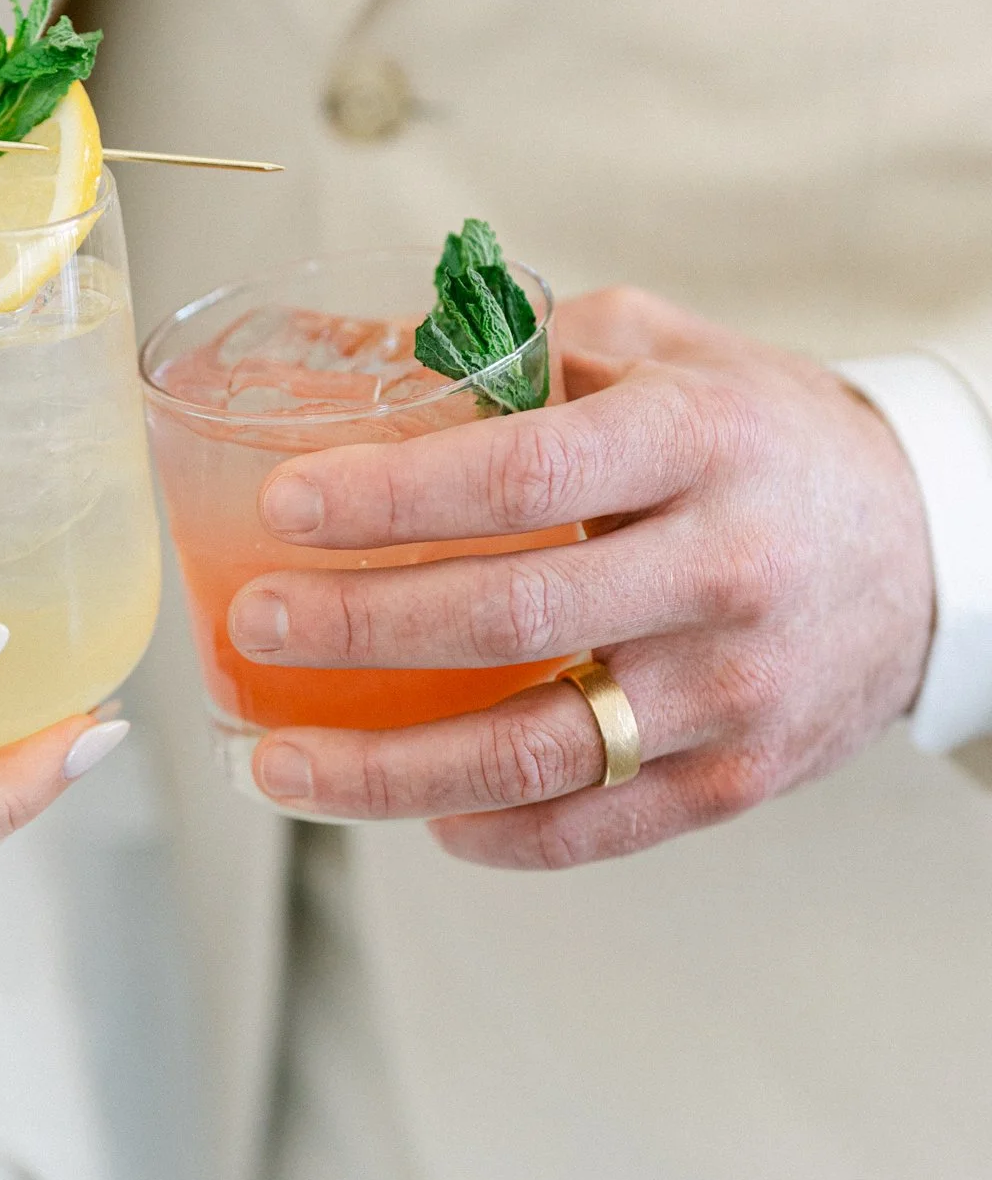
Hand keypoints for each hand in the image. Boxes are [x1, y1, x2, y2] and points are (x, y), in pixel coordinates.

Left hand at [228, 287, 934, 868]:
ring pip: (535, 753)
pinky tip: (411, 811)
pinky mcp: (739, 779)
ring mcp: (734, 689)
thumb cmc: (767, 441)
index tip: (284, 506)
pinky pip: (592, 827)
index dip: (393, 498)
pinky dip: (489, 830)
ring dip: (387, 770)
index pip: (525, 476)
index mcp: (698, 444)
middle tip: (255, 626)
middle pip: (509, 620)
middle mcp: (722, 570)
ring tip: (277, 763)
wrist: (932, 547)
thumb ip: (533, 350)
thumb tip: (373, 355)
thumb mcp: (672, 354)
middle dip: (357, 629)